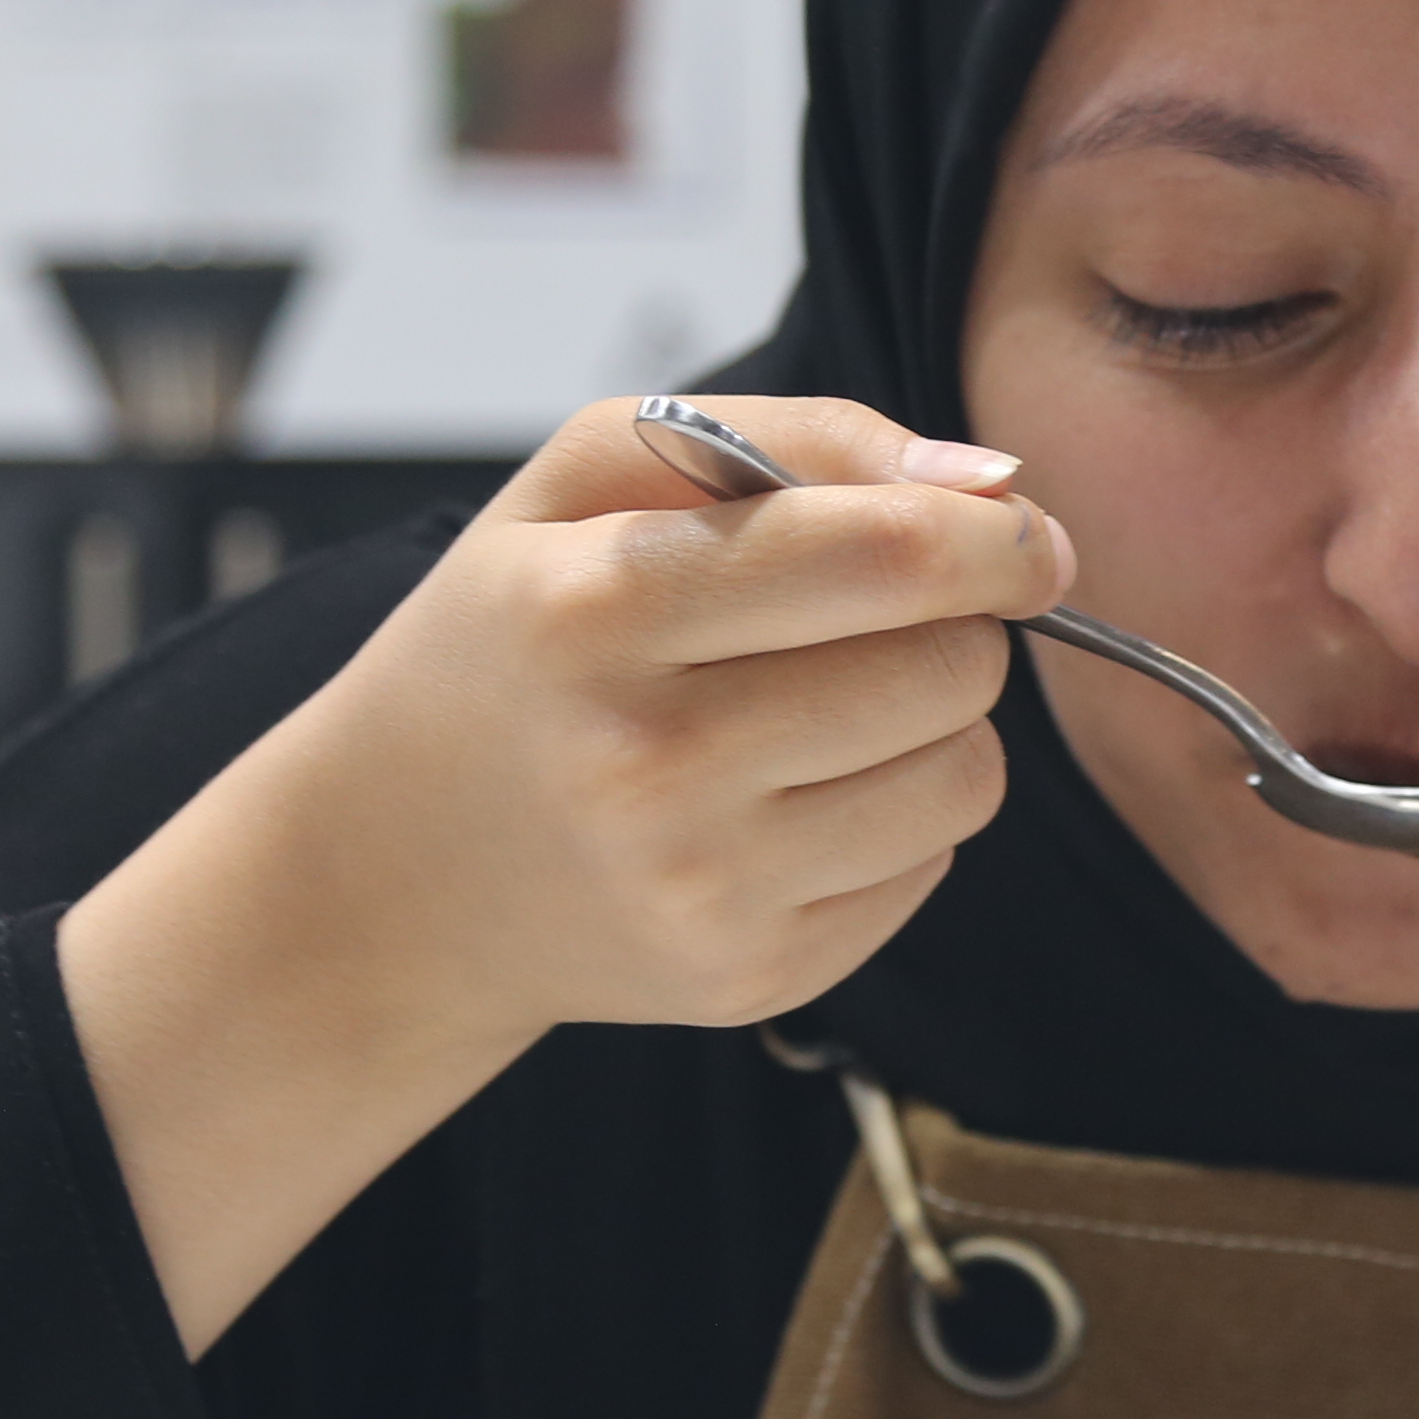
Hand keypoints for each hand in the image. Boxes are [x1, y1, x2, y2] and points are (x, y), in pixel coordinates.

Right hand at [58, 397, 1071, 1349]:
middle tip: (874, 618)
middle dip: (953, 625)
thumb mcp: (587, 479)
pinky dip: (893, 819)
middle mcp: (650, 762)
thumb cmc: (510, 641)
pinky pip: (931, 869)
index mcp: (600, 608)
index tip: (1026, 535)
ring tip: (820, 707)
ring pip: (967, 778)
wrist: (392, 873)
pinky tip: (787, 799)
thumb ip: (798, 436)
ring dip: (933, 724)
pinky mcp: (751, 981)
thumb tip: (993, 482)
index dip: (997, 537)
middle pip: (951, 669)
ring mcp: (702, 891)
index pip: (886, 558)